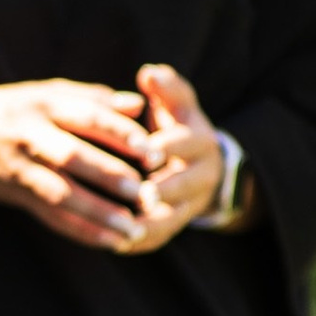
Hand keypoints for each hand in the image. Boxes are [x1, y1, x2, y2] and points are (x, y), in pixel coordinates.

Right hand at [0, 77, 162, 250]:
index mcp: (46, 104)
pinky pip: (51, 216)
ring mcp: (20, 167)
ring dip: (98, 213)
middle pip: (74, 156)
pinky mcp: (16, 193)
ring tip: (134, 229)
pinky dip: (81, 230)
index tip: (155, 151)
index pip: (88, 117)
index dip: (122, 134)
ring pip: (61, 193)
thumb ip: (94, 99)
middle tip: (147, 194)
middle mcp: (31, 134)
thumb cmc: (13, 109)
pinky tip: (111, 242)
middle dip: (111, 176)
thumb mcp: (47, 93)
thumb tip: (139, 104)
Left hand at [112, 62, 224, 255]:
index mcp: (200, 143)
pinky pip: (158, 239)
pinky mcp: (173, 226)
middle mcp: (201, 176)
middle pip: (186, 187)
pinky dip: (138, 243)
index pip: (188, 144)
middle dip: (166, 191)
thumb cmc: (177, 126)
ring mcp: (188, 205)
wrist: (198, 165)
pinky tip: (114, 244)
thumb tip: (149, 72)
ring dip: (151, 226)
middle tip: (144, 196)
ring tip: (125, 229)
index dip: (170, 147)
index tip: (150, 152)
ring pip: (173, 220)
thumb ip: (166, 88)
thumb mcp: (177, 104)